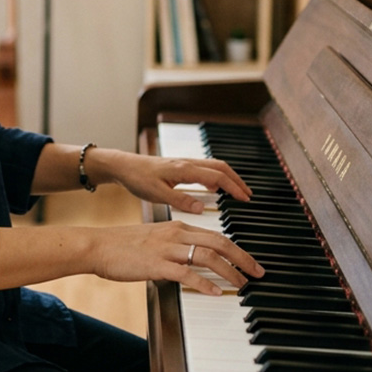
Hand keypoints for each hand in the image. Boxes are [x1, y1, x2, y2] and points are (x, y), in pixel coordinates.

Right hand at [90, 221, 264, 295]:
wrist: (97, 245)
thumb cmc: (121, 245)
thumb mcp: (154, 240)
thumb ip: (174, 247)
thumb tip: (191, 262)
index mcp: (177, 226)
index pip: (216, 234)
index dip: (237, 249)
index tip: (250, 262)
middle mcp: (175, 234)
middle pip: (219, 241)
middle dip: (243, 258)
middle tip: (258, 272)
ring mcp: (166, 248)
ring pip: (208, 255)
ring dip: (230, 271)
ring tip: (241, 284)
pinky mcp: (156, 264)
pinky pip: (186, 273)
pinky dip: (204, 283)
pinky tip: (215, 292)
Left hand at [96, 149, 252, 214]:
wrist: (123, 166)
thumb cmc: (137, 179)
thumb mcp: (157, 194)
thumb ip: (180, 201)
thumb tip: (203, 207)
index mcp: (184, 170)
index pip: (217, 176)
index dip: (233, 187)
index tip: (246, 199)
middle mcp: (187, 163)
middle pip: (220, 168)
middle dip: (237, 180)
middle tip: (249, 195)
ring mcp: (184, 163)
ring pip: (214, 166)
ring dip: (229, 177)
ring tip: (238, 191)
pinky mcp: (180, 166)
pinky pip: (205, 168)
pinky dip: (217, 176)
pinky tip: (216, 188)